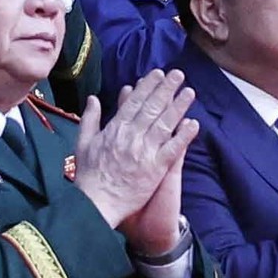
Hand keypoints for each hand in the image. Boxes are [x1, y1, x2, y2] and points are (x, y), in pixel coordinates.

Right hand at [71, 71, 199, 254]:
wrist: (96, 204)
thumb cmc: (88, 176)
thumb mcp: (83, 142)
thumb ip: (90, 118)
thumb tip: (93, 98)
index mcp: (115, 129)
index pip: (134, 102)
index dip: (147, 86)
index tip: (157, 74)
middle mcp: (132, 136)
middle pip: (152, 107)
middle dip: (166, 89)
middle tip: (178, 74)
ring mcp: (145, 151)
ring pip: (165, 123)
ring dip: (179, 106)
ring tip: (190, 92)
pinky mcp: (156, 168)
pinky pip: (173, 148)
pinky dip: (184, 135)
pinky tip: (194, 123)